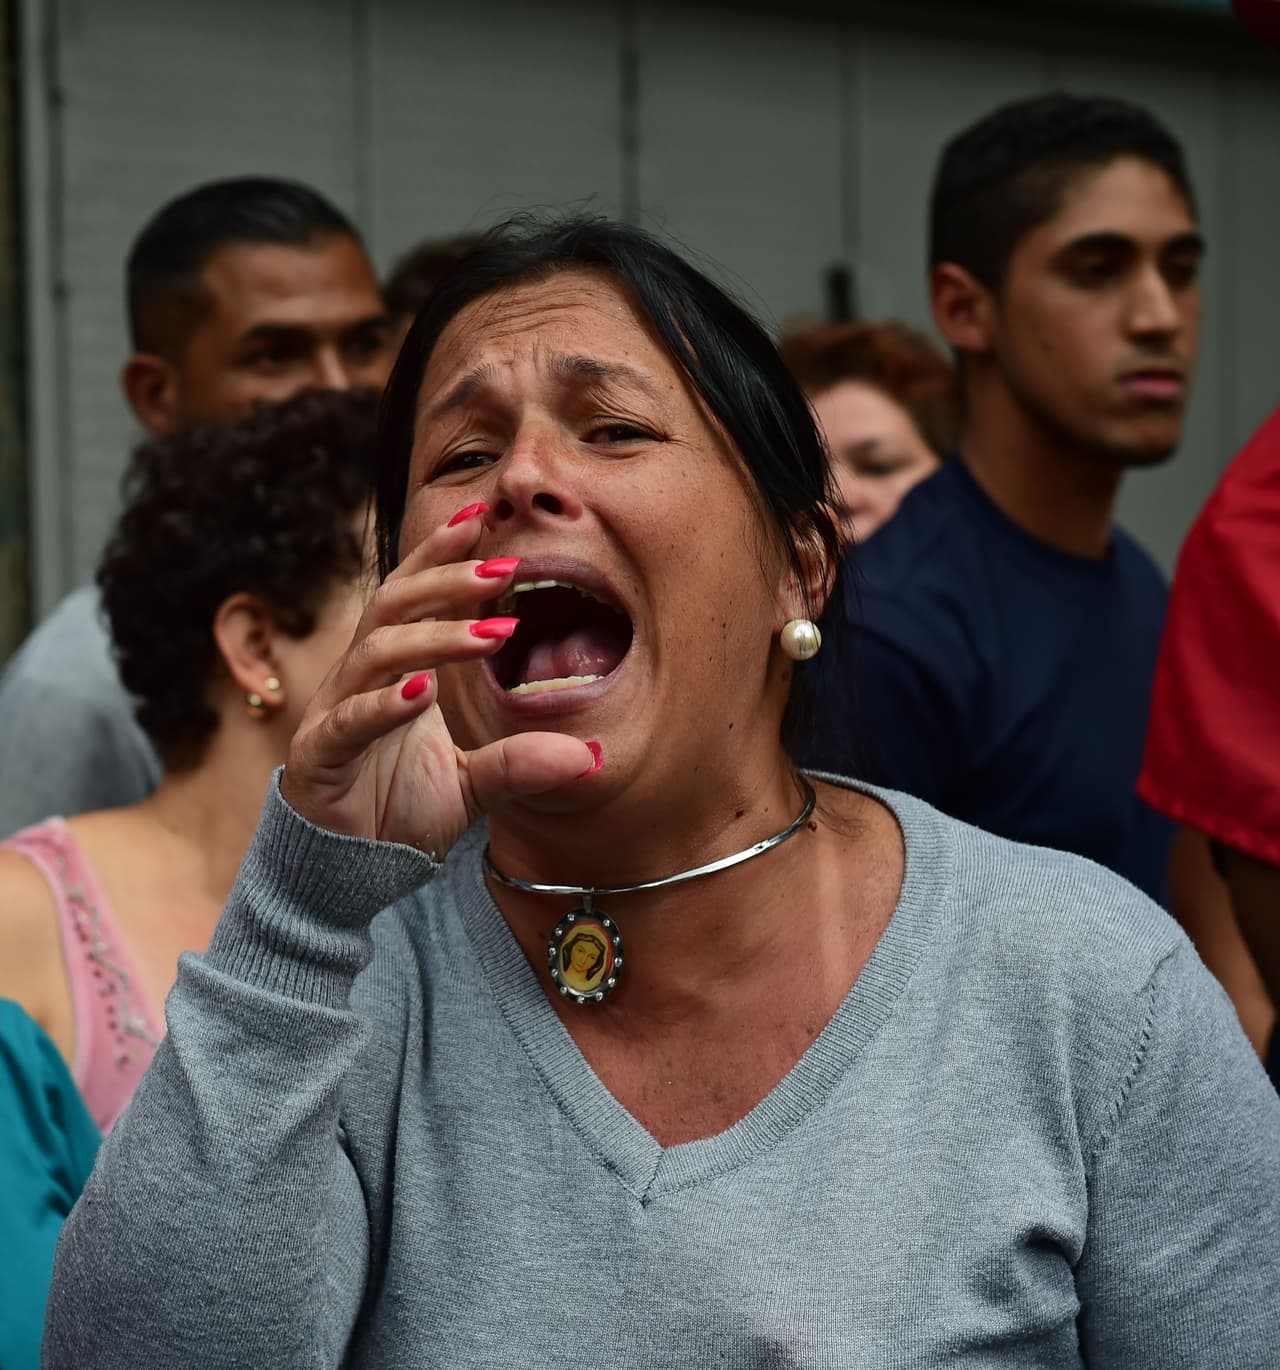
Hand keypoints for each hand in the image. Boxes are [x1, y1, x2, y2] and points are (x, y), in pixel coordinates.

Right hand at [280, 503, 596, 854]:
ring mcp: (334, 714)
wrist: (348, 873)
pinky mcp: (318, 757)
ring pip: (376, 652)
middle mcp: (360, 679)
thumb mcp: (475, 785)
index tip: (484, 518)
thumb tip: (590, 757)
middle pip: (393, 605)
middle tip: (504, 569)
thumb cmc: (401, 813)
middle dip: (446, 580)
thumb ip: (521, 765)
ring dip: (434, 637)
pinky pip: (348, 721)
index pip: (413, 595)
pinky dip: (384, 705)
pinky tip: (422, 693)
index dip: (442, 555)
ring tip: (489, 631)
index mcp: (395, 671)